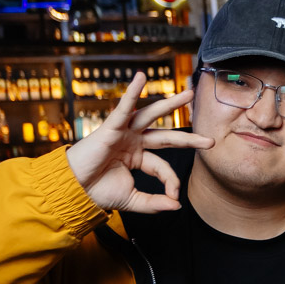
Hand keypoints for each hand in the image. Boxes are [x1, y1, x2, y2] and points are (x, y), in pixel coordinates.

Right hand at [65, 71, 212, 212]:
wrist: (74, 189)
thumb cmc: (97, 191)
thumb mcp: (132, 200)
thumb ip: (154, 203)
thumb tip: (177, 206)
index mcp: (138, 157)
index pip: (163, 166)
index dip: (171, 180)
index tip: (173, 196)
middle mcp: (134, 141)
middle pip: (167, 137)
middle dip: (189, 138)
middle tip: (211, 141)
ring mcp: (124, 132)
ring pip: (151, 115)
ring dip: (171, 104)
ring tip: (188, 95)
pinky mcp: (111, 127)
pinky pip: (123, 107)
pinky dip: (132, 92)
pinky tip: (140, 77)